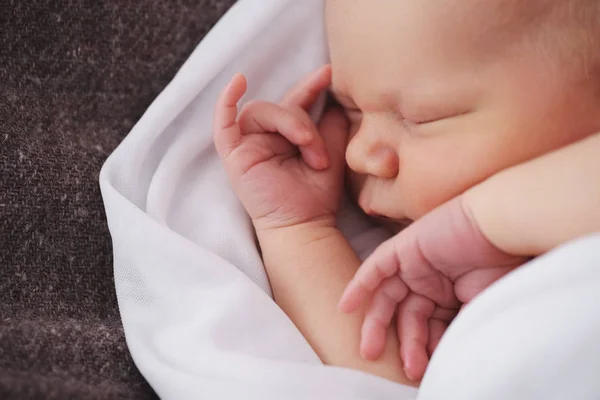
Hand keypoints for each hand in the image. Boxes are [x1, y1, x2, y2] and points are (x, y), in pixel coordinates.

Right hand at [213, 65, 348, 231]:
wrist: (305, 225)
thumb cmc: (316, 196)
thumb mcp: (331, 152)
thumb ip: (331, 125)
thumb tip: (334, 99)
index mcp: (287, 136)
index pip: (295, 102)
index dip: (310, 87)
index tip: (329, 74)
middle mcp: (265, 137)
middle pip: (281, 107)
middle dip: (305, 124)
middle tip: (320, 154)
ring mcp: (247, 145)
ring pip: (262, 111)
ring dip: (291, 125)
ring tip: (311, 155)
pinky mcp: (234, 155)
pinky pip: (223, 123)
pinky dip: (227, 101)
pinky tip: (238, 82)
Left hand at [338, 196, 526, 380]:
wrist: (503, 230)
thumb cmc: (503, 269)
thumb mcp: (481, 308)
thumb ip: (460, 330)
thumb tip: (448, 361)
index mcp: (450, 297)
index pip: (431, 328)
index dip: (429, 350)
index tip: (429, 372)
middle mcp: (431, 283)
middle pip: (409, 317)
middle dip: (408, 345)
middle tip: (409, 370)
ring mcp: (416, 265)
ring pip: (389, 299)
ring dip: (377, 325)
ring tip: (371, 351)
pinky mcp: (404, 248)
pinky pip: (375, 268)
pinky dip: (360, 286)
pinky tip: (345, 307)